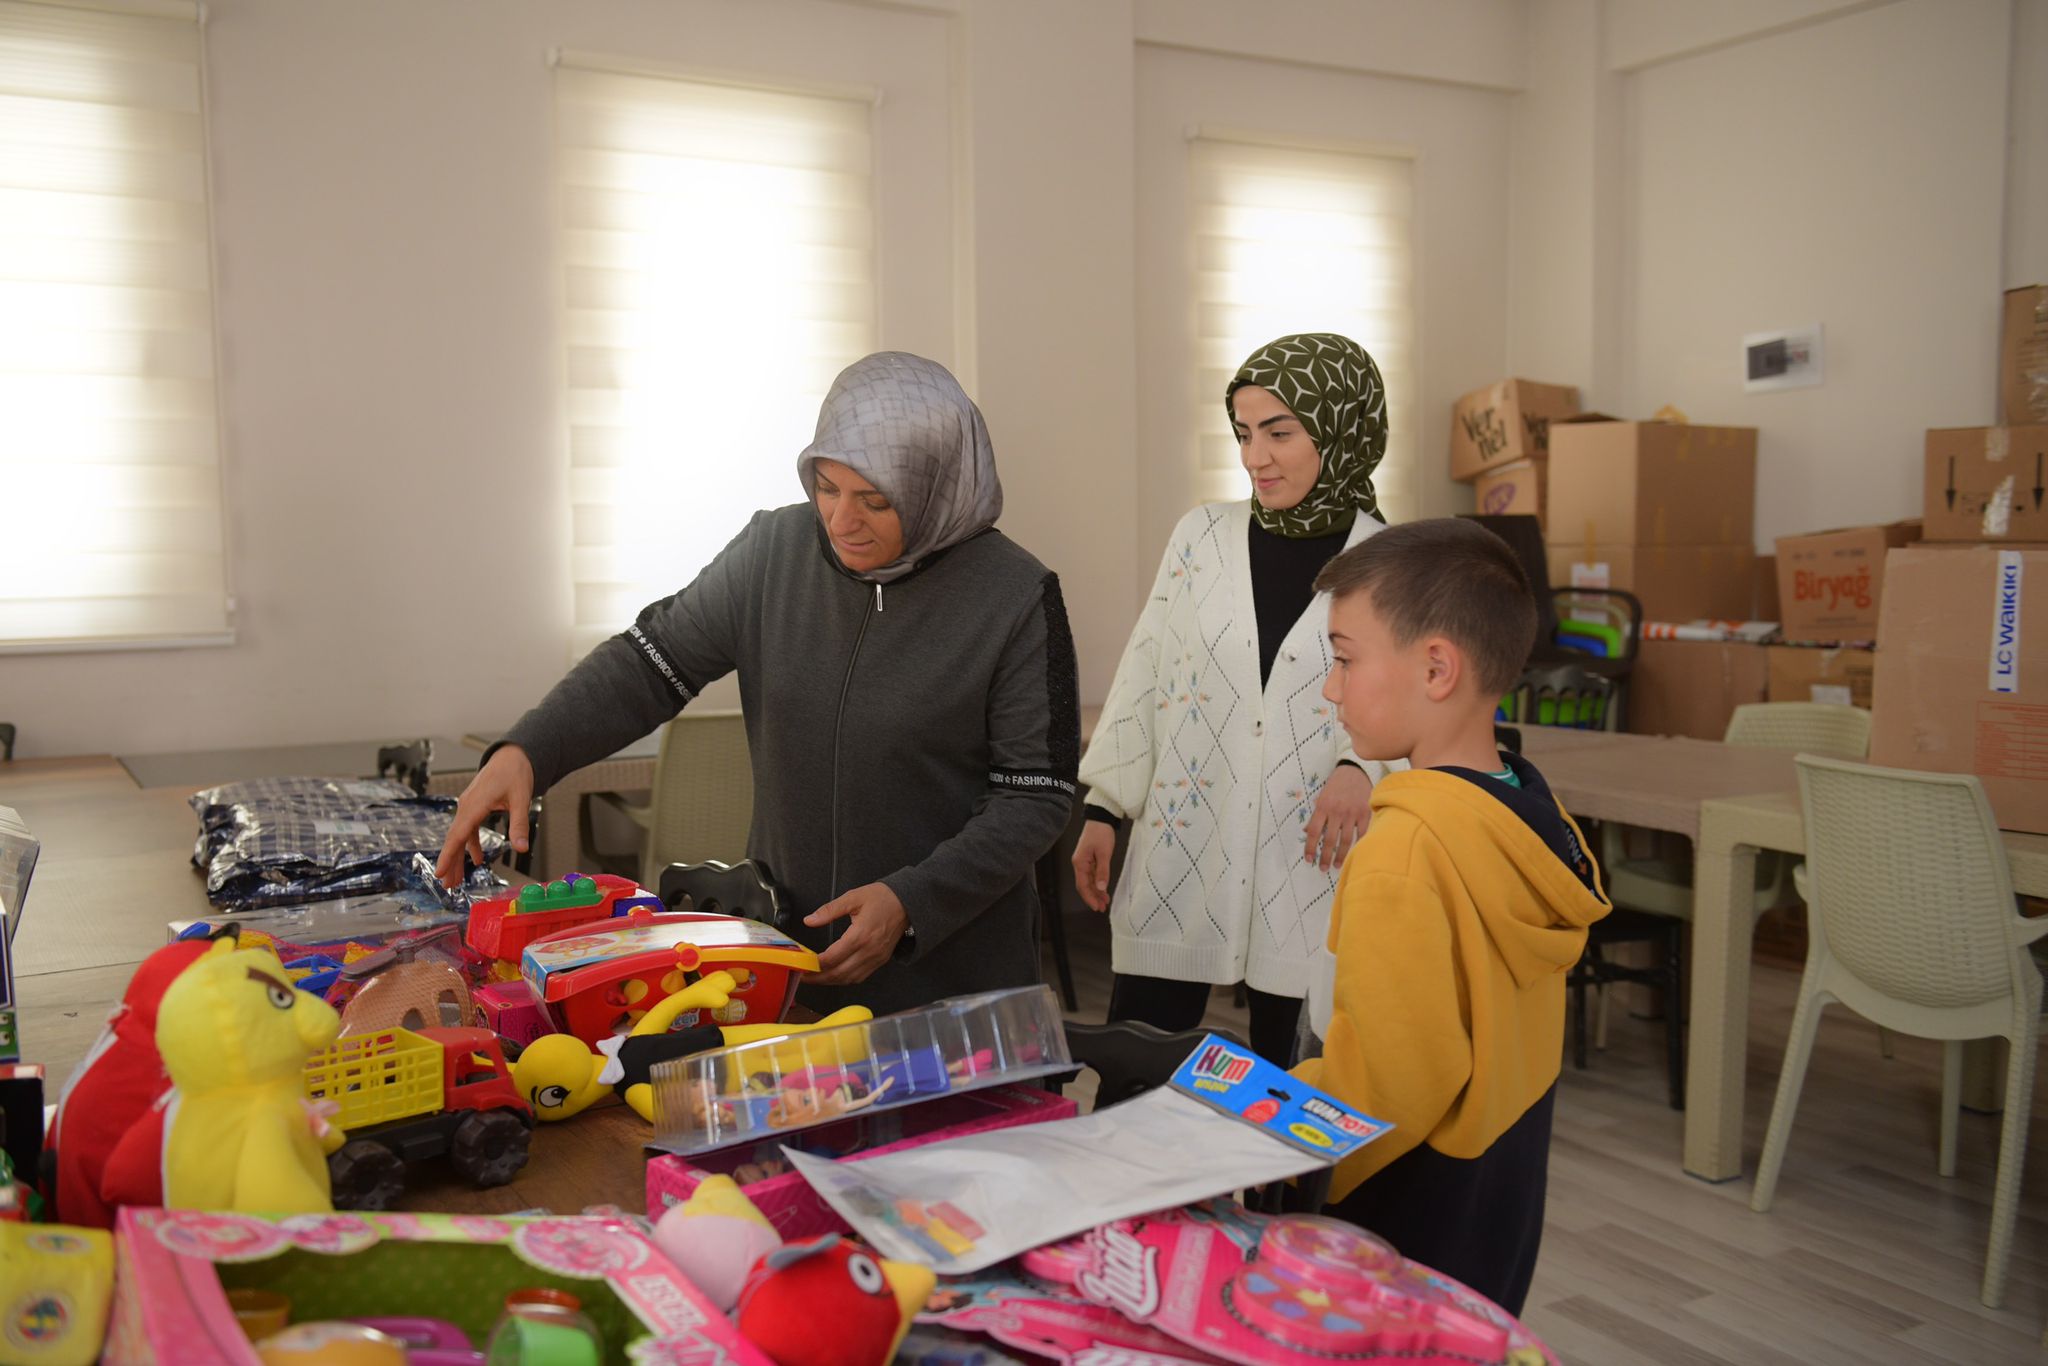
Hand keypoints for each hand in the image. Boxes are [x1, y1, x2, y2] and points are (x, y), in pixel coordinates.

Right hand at [434, 745, 533, 886]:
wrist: (512, 755)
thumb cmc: (516, 773)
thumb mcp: (521, 799)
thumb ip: (519, 824)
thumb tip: (522, 848)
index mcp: (474, 805)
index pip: (458, 835)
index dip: (448, 856)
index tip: (440, 873)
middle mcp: (466, 806)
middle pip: (455, 839)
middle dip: (450, 862)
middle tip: (447, 885)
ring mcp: (468, 806)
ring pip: (460, 835)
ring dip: (458, 856)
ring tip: (456, 879)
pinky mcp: (474, 807)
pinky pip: (468, 829)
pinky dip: (470, 844)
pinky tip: (475, 858)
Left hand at [803, 882, 909, 985]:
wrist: (908, 902)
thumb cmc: (882, 898)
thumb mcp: (853, 897)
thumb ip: (829, 910)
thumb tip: (809, 920)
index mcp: (860, 935)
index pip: (832, 958)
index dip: (814, 964)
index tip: (802, 964)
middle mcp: (869, 951)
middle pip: (838, 973)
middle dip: (818, 978)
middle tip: (803, 977)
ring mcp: (876, 958)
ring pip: (849, 979)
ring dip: (830, 981)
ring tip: (815, 978)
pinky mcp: (881, 960)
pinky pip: (860, 976)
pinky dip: (845, 979)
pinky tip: (835, 975)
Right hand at [1072, 821, 1115, 911]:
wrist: (1100, 818)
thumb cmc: (1100, 833)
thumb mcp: (1104, 853)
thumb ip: (1102, 871)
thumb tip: (1101, 888)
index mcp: (1080, 863)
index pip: (1082, 885)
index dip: (1089, 898)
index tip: (1097, 907)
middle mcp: (1079, 864)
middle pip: (1084, 886)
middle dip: (1093, 897)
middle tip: (1102, 907)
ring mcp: (1084, 862)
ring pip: (1088, 882)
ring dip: (1096, 892)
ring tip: (1105, 901)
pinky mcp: (1089, 859)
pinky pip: (1092, 875)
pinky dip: (1097, 884)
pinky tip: (1103, 889)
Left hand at [1303, 764, 1372, 871]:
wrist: (1355, 771)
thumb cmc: (1336, 785)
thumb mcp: (1322, 797)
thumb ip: (1315, 815)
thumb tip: (1306, 832)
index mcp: (1322, 807)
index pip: (1313, 832)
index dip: (1310, 848)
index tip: (1309, 860)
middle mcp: (1336, 811)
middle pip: (1329, 840)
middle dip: (1325, 857)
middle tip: (1323, 869)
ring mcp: (1352, 813)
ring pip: (1345, 840)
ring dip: (1340, 855)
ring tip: (1337, 865)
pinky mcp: (1365, 813)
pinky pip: (1362, 833)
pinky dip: (1358, 845)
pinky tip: (1355, 854)